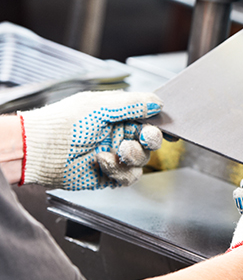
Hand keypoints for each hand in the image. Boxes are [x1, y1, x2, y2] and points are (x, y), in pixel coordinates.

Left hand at [18, 91, 162, 189]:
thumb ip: (132, 104)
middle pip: (150, 139)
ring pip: (143, 159)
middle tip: (145, 137)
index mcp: (117, 114)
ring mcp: (115, 155)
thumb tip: (157, 103)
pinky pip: (129, 176)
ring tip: (119, 150)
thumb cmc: (62, 124)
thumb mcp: (100, 106)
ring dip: (134, 155)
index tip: (166, 126)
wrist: (40, 151)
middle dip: (151, 138)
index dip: (158, 121)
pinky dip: (119, 169)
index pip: (147, 117)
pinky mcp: (109, 174)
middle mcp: (118, 134)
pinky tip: (102, 161)